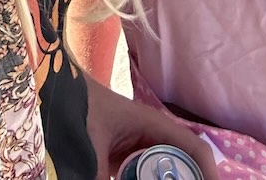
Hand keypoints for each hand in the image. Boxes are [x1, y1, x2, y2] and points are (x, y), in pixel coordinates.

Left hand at [83, 75, 219, 179]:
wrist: (56, 94)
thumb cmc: (77, 110)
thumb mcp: (89, 150)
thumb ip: (97, 176)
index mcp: (152, 124)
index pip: (193, 147)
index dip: (209, 170)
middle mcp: (151, 134)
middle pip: (183, 161)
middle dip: (191, 176)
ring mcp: (139, 145)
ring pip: (166, 168)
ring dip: (175, 175)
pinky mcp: (124, 156)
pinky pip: (147, 172)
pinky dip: (152, 178)